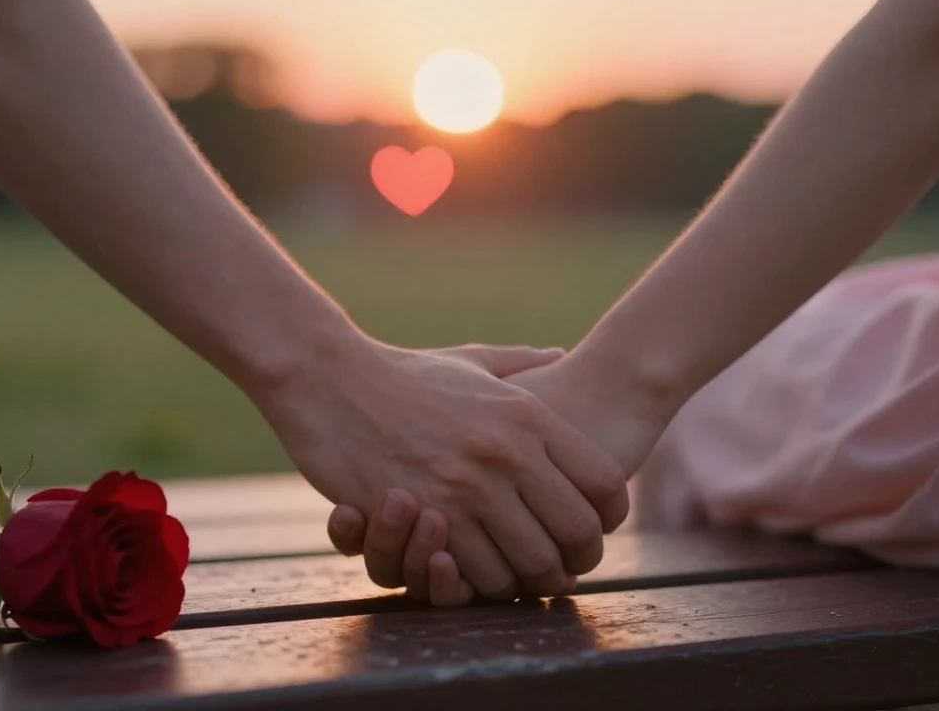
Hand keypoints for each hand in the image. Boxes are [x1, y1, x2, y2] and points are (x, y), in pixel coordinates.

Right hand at [258, 338, 628, 599]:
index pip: (604, 483)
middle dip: (577, 560)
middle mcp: (506, 453)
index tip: (593, 529)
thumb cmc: (402, 373)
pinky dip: (483, 583)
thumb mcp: (470, 362)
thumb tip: (560, 355)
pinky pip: (477, 572)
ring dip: (528, 579)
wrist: (329, 380)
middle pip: (577, 533)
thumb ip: (522, 362)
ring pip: (531, 562)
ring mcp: (466, 487)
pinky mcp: (425, 515)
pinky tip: (477, 572)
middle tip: (563, 568)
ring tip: (520, 576)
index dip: (609, 519)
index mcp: (528, 417)